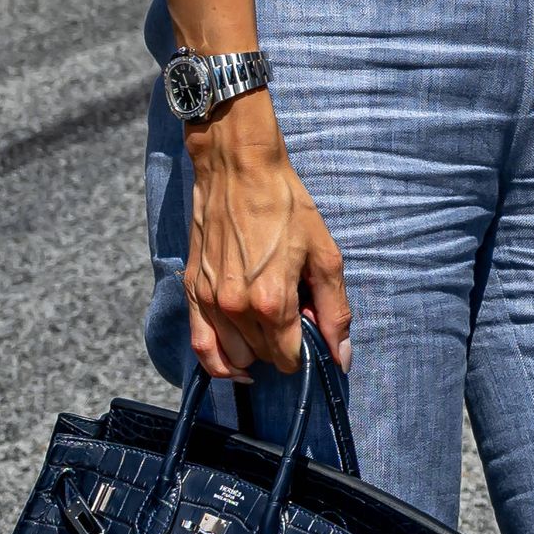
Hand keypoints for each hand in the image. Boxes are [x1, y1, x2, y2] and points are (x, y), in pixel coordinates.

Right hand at [183, 99, 351, 379]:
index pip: (288, 358)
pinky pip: (200, 345)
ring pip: (234, 356)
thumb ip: (335, 310)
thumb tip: (342, 357)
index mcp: (271, 301)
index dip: (305, 352)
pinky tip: (236, 362)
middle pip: (262, 357)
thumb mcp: (325, 256)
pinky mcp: (192, 291)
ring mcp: (208, 301)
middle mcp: (235, 308)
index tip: (311, 332)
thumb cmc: (287, 207)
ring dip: (254, 351)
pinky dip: (218, 360)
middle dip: (282, 345)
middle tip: (293, 314)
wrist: (239, 171)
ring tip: (268, 323)